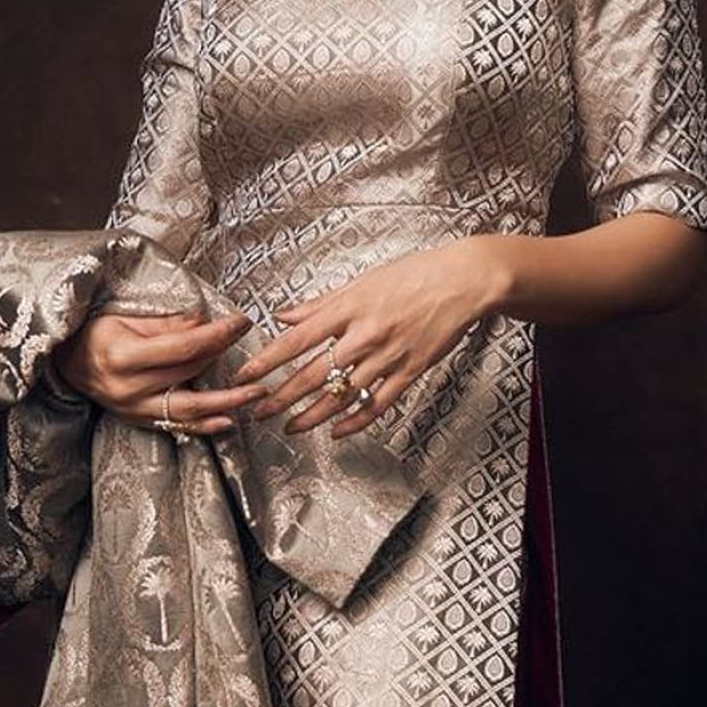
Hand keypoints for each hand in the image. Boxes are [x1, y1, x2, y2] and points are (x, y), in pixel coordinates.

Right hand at [52, 308, 271, 433]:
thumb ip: (165, 324)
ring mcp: (132, 408)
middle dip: (225, 357)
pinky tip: (229, 421)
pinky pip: (176, 425)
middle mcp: (127, 387)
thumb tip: (205, 324)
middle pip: (189, 373)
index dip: (217, 334)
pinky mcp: (136, 419)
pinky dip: (204, 425)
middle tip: (256, 347)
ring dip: (226, 402)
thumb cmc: (94, 330)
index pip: (183, 346)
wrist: (63, 360)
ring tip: (256, 394)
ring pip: (188, 408)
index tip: (241, 322)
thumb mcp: (124, 316)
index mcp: (123, 355)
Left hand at [228, 238, 499, 438]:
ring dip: (312, 416)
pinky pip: (377, 405)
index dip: (267, 360)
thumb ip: (320, 303)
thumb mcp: (361, 282)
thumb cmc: (412, 275)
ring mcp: (386, 357)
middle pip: (313, 374)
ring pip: (341, 395)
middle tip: (259, 411)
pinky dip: (354, 422)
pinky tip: (337, 432)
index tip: (245, 374)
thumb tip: (284, 315)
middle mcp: (363, 335)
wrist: (460, 282)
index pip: (296, 340)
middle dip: (281, 397)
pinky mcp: (408, 372)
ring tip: (291, 427)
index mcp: (348, 309)